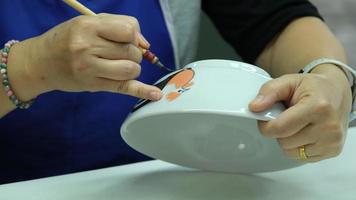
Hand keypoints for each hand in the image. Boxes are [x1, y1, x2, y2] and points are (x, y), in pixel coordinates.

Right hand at [14, 13, 161, 100]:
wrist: (40, 62)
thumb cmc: (66, 40)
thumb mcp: (87, 23)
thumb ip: (118, 26)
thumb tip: (145, 44)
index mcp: (88, 26)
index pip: (128, 30)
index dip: (134, 36)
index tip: (128, 40)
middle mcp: (88, 47)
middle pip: (132, 51)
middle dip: (133, 53)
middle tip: (120, 54)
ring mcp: (90, 68)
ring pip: (131, 69)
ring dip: (132, 68)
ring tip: (120, 66)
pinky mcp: (94, 85)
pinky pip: (124, 87)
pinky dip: (143, 91)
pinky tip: (155, 95)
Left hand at [249, 64, 351, 161]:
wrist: (337, 93)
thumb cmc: (313, 87)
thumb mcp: (289, 81)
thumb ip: (269, 92)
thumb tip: (255, 107)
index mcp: (317, 107)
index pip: (279, 129)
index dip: (266, 125)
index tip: (266, 117)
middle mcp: (328, 127)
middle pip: (284, 142)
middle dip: (278, 131)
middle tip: (285, 117)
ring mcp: (332, 141)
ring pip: (291, 152)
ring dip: (288, 140)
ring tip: (296, 123)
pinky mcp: (332, 151)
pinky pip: (302, 157)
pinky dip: (298, 146)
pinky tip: (304, 132)